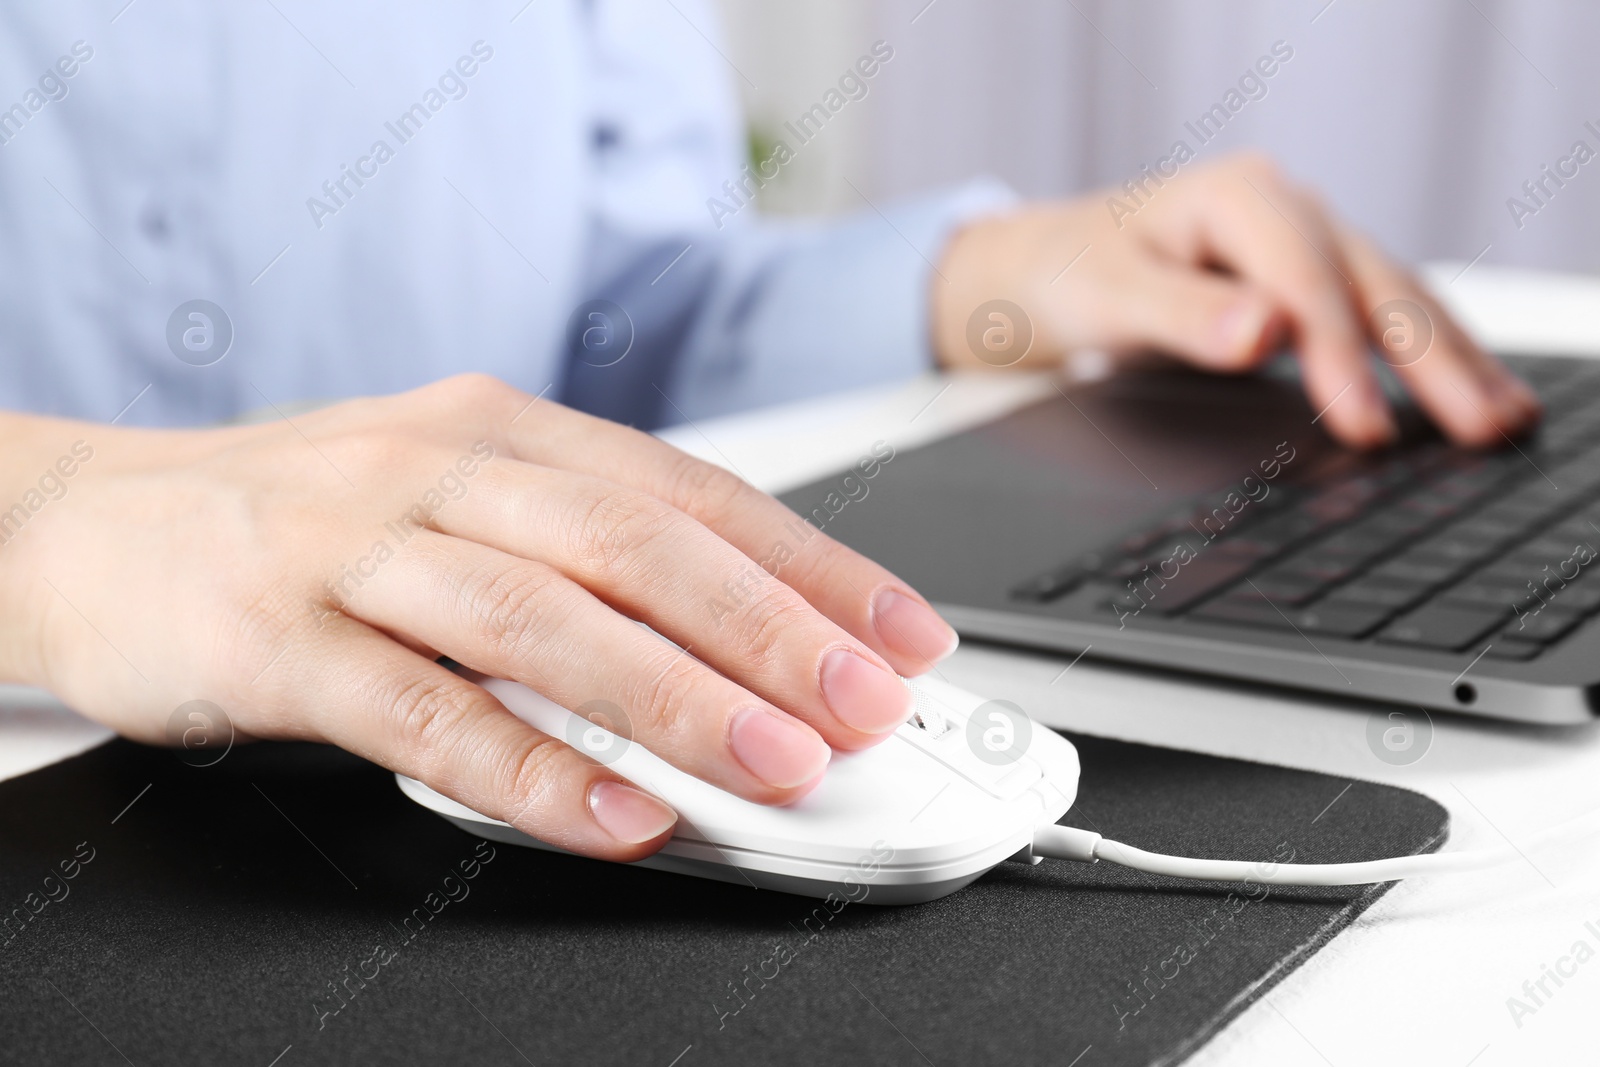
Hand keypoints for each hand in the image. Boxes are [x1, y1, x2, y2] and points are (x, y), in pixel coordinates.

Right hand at [0, 376, 955, 859]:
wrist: (96, 520)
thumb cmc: (304, 517)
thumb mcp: (454, 501)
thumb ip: (577, 561)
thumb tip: (732, 649)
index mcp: (507, 431)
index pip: (693, 494)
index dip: (811, 566)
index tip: (900, 635)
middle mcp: (445, 470)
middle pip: (638, 547)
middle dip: (771, 631)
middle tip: (866, 705)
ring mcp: (359, 548)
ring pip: (544, 621)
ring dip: (674, 698)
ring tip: (774, 765)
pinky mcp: (280, 637)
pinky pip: (424, 711)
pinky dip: (530, 770)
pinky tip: (615, 815)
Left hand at [931, 152, 1540, 449]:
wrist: (1048, 267)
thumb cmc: (1071, 275)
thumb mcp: (1105, 296)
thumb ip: (1180, 315)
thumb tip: (1263, 334)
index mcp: (1236, 198)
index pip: (1304, 280)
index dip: (1339, 355)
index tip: (1366, 426)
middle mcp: (1286, 211)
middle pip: (1373, 284)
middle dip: (1431, 358)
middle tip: (1480, 428)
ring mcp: (1306, 245)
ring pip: (1394, 300)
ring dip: (1450, 359)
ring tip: (1502, 419)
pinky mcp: (1313, 284)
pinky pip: (1381, 318)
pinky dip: (1426, 358)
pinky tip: (1466, 393)